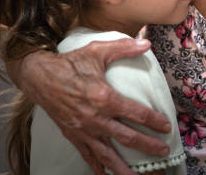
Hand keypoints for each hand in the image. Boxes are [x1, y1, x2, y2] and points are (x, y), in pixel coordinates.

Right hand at [15, 38, 171, 174]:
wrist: (39, 76)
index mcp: (104, 97)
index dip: (154, 121)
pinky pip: (87, 155)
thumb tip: (146, 43)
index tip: (166, 126)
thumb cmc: (70, 63)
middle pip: (128, 137)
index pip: (137, 113)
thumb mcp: (97, 50)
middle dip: (148, 146)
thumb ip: (123, 47)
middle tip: (164, 152)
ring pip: (108, 154)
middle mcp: (96, 118)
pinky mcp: (72, 135)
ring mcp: (83, 129)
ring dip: (124, 168)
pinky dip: (97, 167)